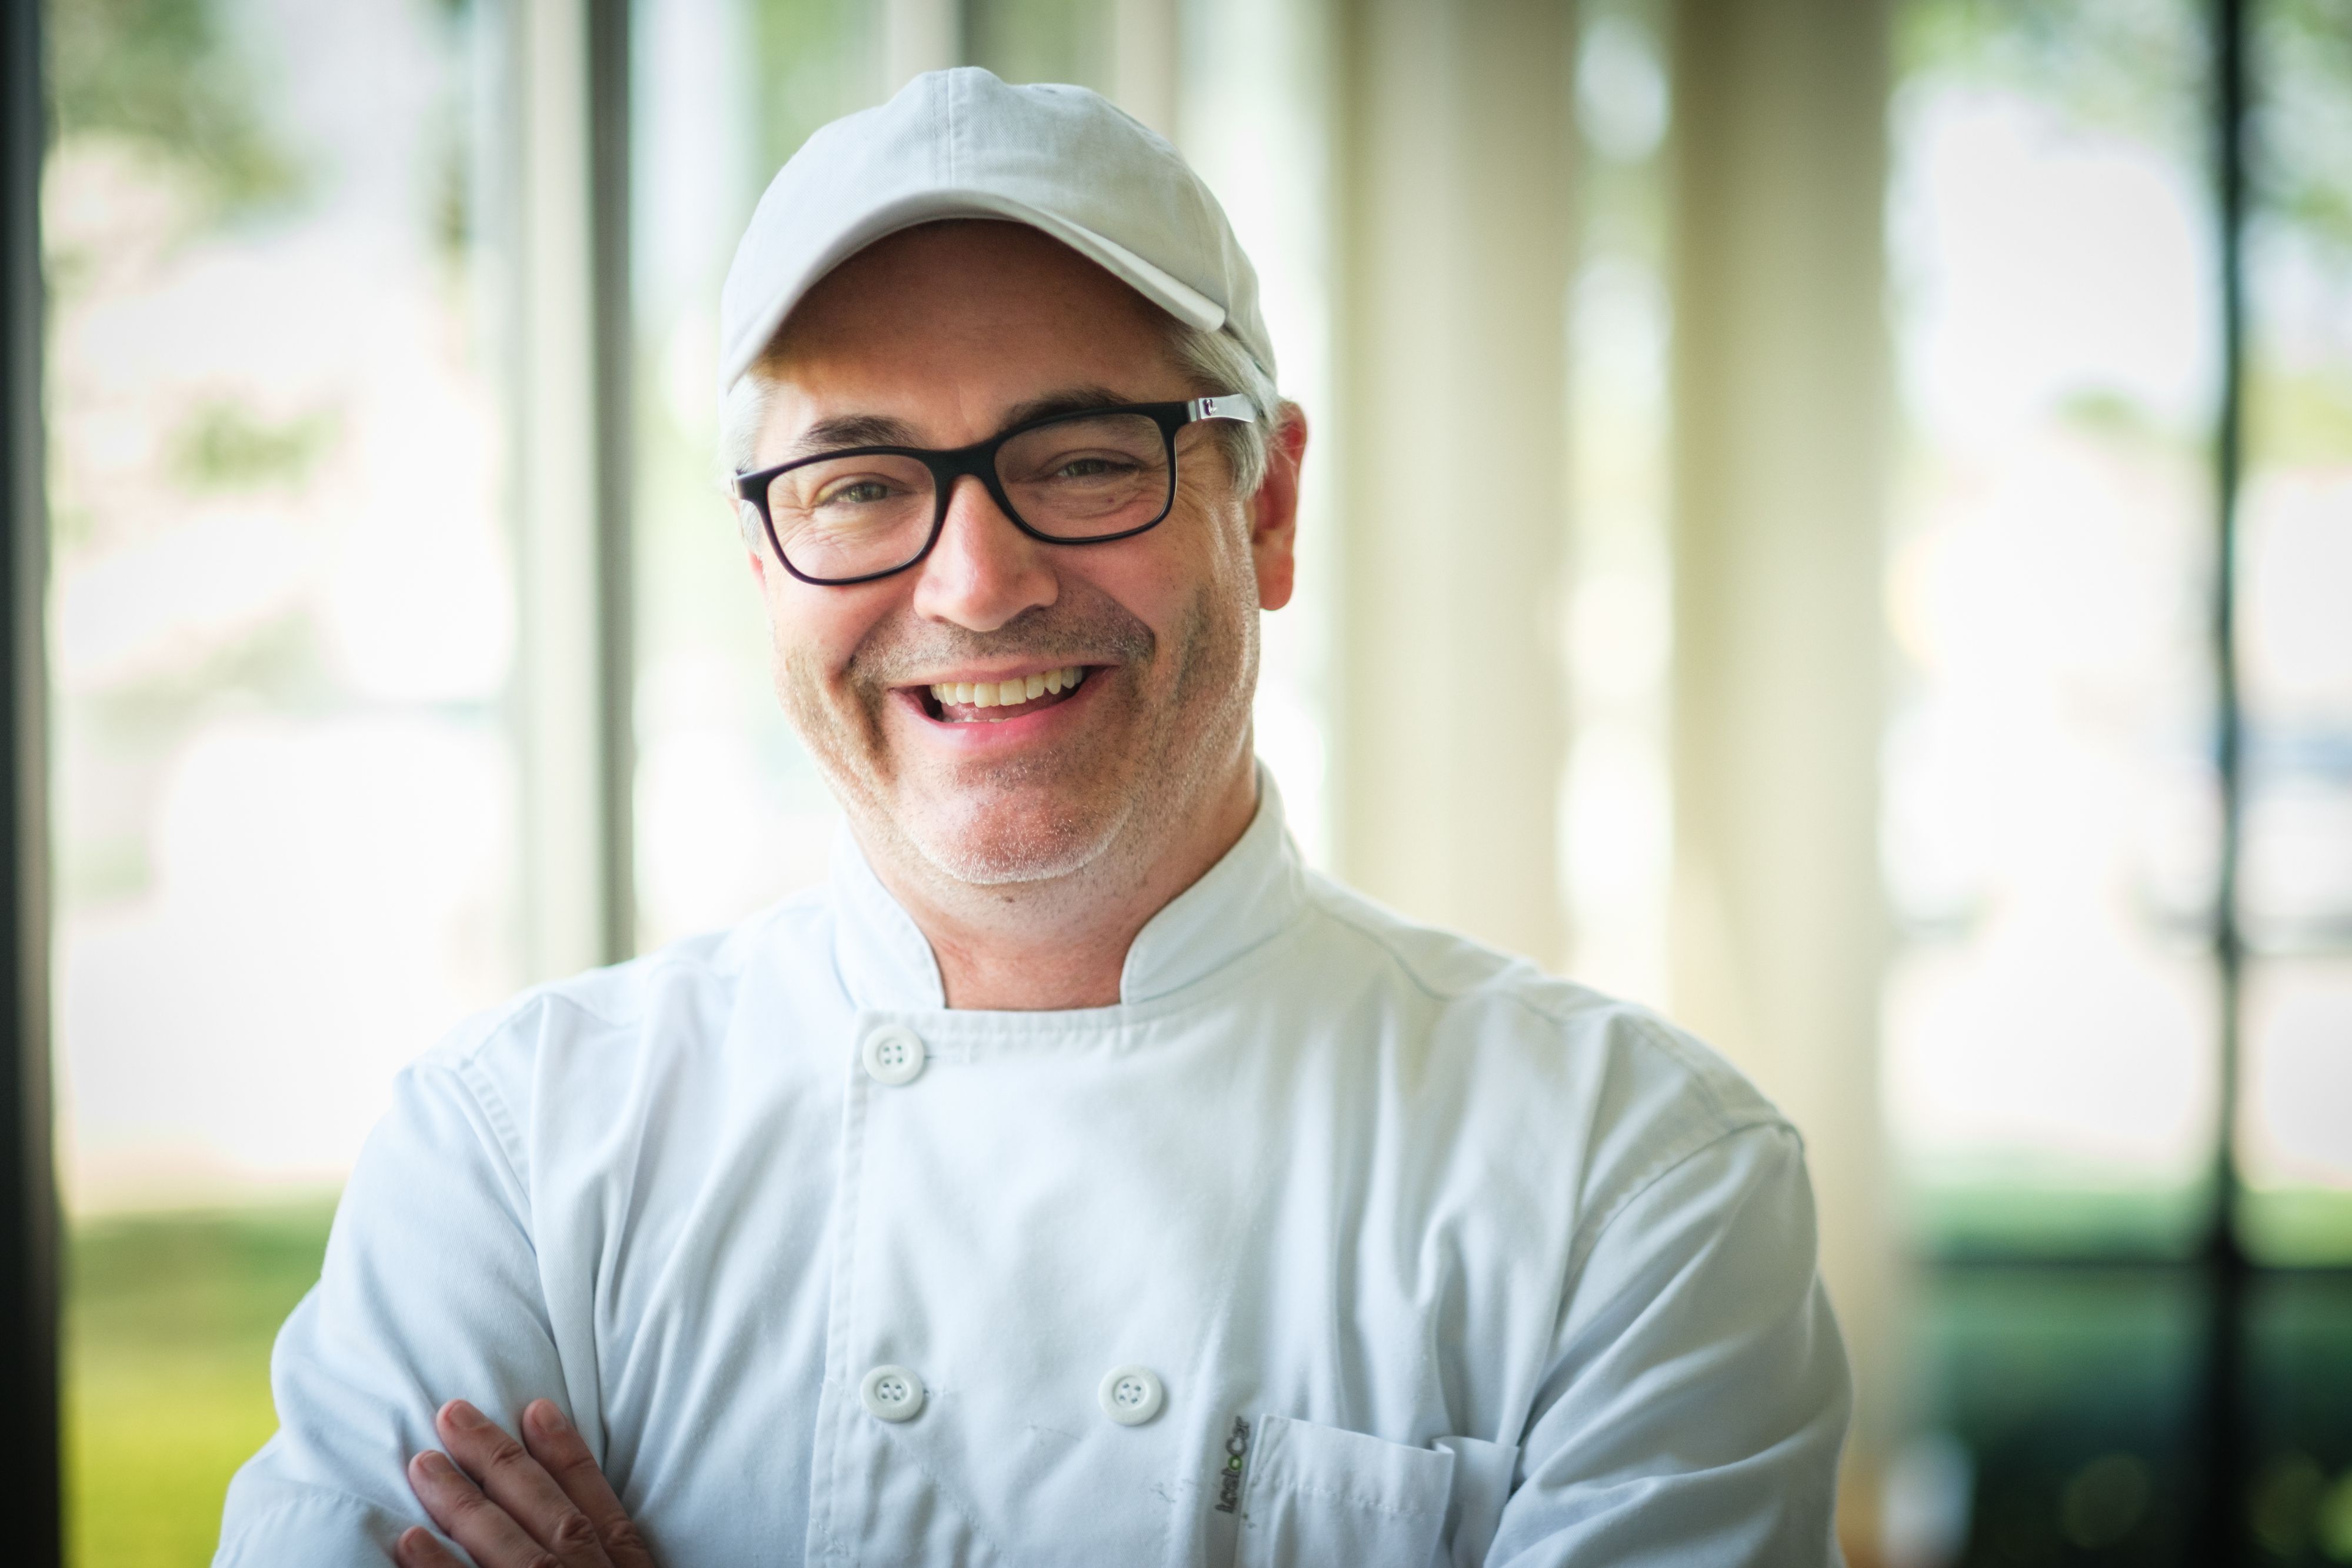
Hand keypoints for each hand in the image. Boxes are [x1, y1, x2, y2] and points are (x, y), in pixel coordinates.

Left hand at [395, 1398, 656, 1567]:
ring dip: (463, 1503)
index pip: (600, 1508)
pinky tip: (409, 1539)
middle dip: (500, 1460)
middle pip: (548, 1514)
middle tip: (453, 1415)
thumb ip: (613, 1556)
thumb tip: (578, 1525)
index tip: (537, 1409)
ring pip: (509, 1548)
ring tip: (422, 1463)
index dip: (568, 1455)